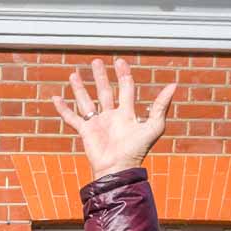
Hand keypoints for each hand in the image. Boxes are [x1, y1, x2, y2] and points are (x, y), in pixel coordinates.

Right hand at [52, 57, 175, 179]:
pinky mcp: (85, 131)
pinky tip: (56, 98)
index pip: (125, 88)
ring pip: (86, 101)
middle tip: (96, 62)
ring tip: (74, 74)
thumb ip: (161, 105)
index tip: (119, 62)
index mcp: (127, 113)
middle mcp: (111, 116)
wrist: (118, 168)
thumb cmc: (138, 150)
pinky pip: (71, 117)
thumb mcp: (154, 126)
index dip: (123, 74)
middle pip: (104, 91)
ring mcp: (97, 123)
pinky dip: (63, 108)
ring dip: (80, 88)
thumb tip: (173, 84)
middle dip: (100, 76)